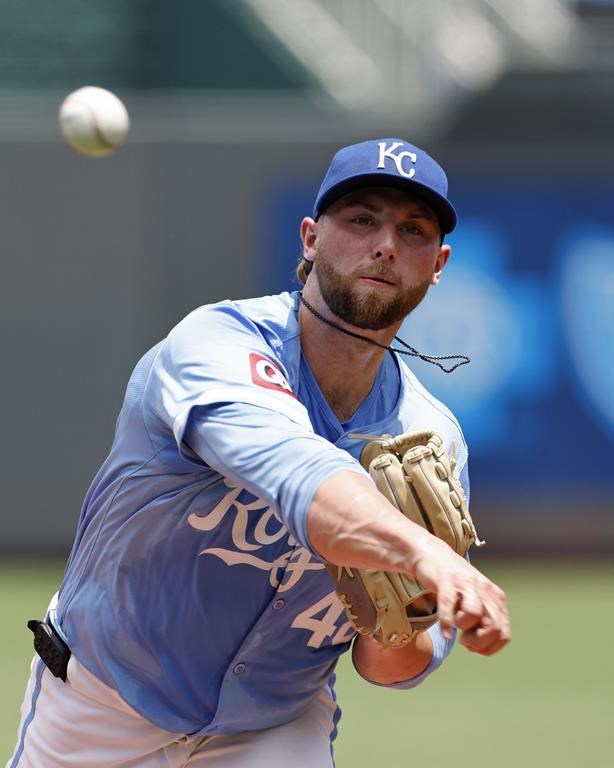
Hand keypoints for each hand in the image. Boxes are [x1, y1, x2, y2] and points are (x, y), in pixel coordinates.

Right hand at [412, 540, 510, 654]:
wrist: (434, 554)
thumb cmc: (456, 583)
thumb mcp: (477, 600)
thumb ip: (485, 619)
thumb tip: (484, 646)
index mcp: (496, 597)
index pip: (504, 634)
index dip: (490, 647)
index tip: (475, 647)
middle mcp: (484, 589)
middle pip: (493, 627)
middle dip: (478, 642)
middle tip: (465, 641)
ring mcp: (466, 584)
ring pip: (474, 614)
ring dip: (464, 629)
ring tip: (456, 628)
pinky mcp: (447, 581)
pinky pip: (448, 605)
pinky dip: (446, 623)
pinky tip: (445, 633)